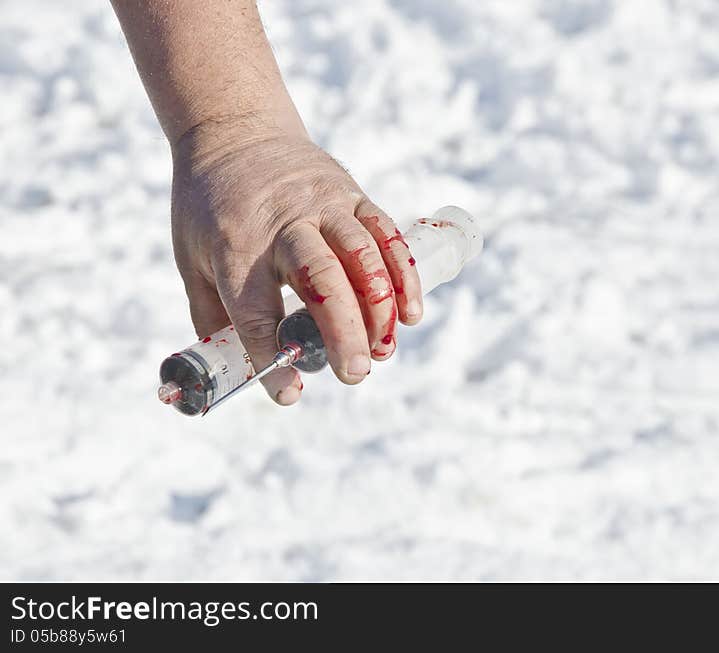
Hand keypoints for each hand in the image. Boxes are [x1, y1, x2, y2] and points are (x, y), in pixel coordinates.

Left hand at [170, 117, 421, 404]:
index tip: (288, 392)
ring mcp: (322, 204)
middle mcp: (282, 222)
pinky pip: (385, 233)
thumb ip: (212, 316)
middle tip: (353, 374)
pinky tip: (410, 312)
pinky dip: (403, 274)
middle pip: (320, 279)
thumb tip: (234, 375)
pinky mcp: (351, 194)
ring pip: (362, 255)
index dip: (272, 355)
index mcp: (235, 246)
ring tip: (384, 351)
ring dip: (380, 307)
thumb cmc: (208, 207)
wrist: (234, 132)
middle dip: (342, 331)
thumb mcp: (190, 258)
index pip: (255, 310)